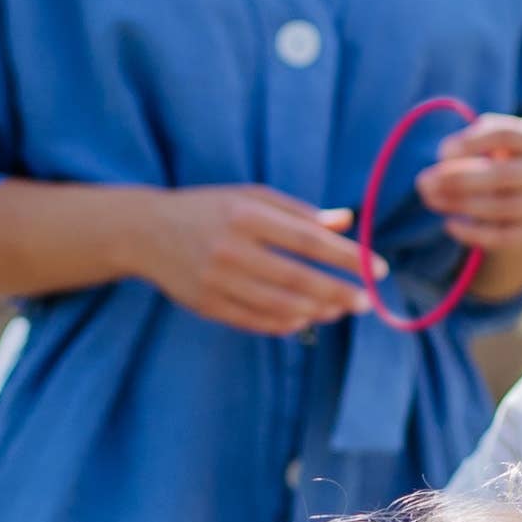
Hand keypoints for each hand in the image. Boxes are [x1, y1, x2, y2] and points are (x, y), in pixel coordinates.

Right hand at [132, 185, 367, 335]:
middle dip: (338, 292)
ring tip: (340, 309)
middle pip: (298, 278)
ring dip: (317, 311)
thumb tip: (347, 222)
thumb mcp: (250, 198)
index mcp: (246, 214)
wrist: (145, 232)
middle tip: (366, 301)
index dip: (346, 257)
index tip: (376, 268)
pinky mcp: (207, 305)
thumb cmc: (209, 209)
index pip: (308, 240)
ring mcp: (217, 280)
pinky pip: (256, 321)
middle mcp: (231, 248)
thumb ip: (298, 211)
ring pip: (280, 305)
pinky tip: (306, 318)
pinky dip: (286, 323)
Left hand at [418, 116, 521, 298]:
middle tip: (423, 181)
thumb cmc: (496, 161)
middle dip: (459, 178)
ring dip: (458, 203)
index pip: (505, 134)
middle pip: (502, 174)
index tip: (442, 152)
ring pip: (500, 207)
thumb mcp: (487, 144)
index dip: (470, 142)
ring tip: (429, 198)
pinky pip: (500, 237)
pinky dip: (472, 233)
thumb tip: (442, 162)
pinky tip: (448, 224)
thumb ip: (466, 147)